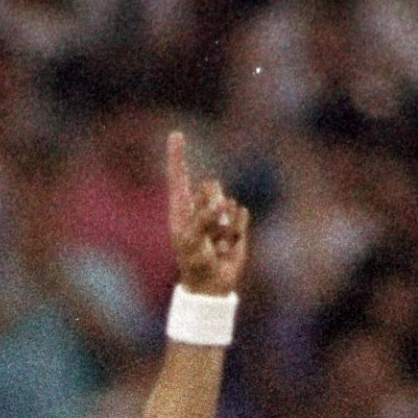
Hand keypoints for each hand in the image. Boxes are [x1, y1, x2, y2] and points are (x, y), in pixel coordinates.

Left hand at [167, 132, 248, 296]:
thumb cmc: (194, 262)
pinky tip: (228, 245)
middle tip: (208, 233)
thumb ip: (204, 218)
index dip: (177, 155)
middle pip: (210, 187)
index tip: (176, 133)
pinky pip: (242, 214)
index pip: (179, 175)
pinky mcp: (236, 221)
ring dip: (224, 226)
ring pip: (228, 202)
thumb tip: (223, 202)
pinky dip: (237, 230)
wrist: (212, 283)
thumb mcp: (192, 240)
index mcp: (181, 207)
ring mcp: (219, 213)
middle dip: (213, 208)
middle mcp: (199, 206)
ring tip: (216, 244)